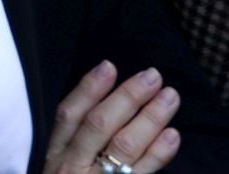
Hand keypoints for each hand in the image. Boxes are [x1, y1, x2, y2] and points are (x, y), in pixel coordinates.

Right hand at [44, 61, 181, 173]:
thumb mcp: (60, 173)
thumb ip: (74, 147)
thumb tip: (102, 108)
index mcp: (55, 160)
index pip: (68, 116)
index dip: (88, 89)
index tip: (110, 66)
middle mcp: (71, 170)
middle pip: (99, 125)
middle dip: (127, 97)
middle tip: (154, 76)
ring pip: (122, 146)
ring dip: (149, 117)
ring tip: (171, 98)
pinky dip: (158, 154)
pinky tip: (173, 136)